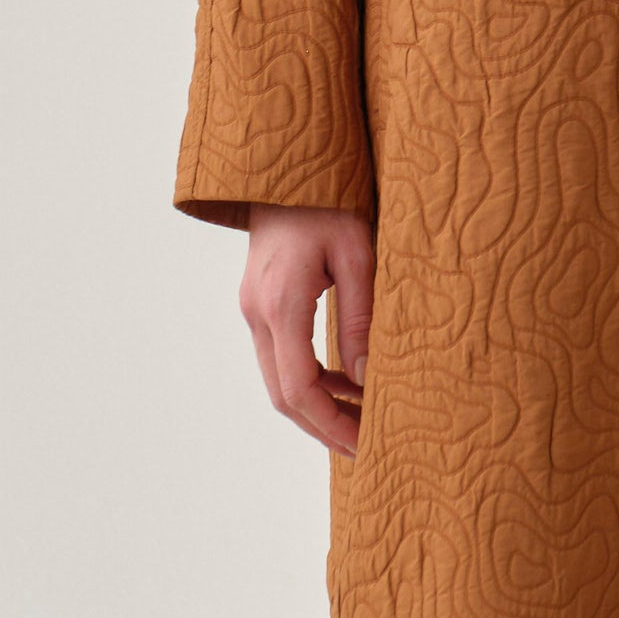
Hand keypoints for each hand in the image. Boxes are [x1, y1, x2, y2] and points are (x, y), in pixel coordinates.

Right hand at [240, 206, 375, 459]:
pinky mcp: (259, 304)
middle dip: (323, 428)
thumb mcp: (358, 254)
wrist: (286, 168)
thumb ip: (360, 317)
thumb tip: (365, 377)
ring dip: (316, 407)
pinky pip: (280, 357)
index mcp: (281, 304)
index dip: (331, 424)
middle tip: (365, 449)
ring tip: (360, 424)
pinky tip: (344, 384)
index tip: (365, 443)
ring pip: (277, 380)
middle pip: (282, 396)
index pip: (299, 388)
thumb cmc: (329, 202)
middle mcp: (257, 312)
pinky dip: (309, 380)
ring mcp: (253, 309)